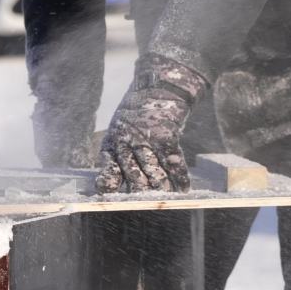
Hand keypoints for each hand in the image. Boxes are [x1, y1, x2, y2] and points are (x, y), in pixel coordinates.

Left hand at [96, 54, 206, 192]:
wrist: (159, 85)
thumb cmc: (137, 113)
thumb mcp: (118, 130)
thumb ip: (115, 155)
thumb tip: (107, 186)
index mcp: (112, 142)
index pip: (108, 169)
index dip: (109, 184)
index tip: (109, 196)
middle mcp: (126, 141)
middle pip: (133, 175)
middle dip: (140, 191)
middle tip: (145, 204)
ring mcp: (146, 138)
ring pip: (153, 172)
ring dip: (161, 188)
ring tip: (166, 201)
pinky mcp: (166, 135)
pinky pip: (173, 161)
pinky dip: (180, 177)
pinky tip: (183, 189)